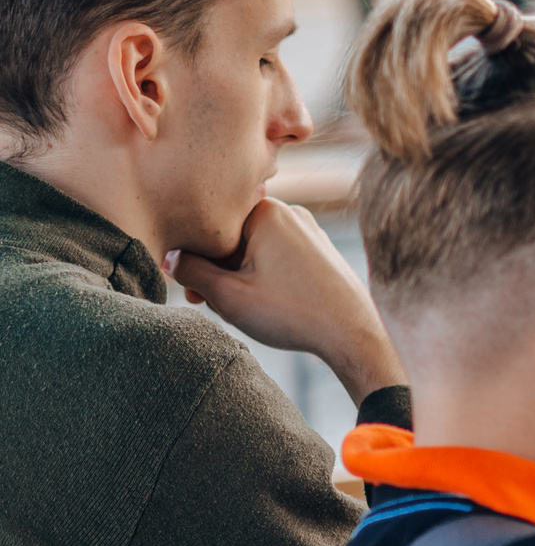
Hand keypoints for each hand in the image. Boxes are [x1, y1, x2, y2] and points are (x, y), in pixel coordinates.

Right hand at [170, 199, 403, 402]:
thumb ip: (190, 271)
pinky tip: (265, 303)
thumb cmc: (293, 313)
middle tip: (211, 303)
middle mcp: (289, 212)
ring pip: (251, 250)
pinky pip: (274, 257)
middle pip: (230, 237)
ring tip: (241, 307)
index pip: (209, 226)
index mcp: (266, 211)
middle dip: (216, 270)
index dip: (195, 259)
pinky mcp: (317, 249)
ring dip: (237, 276)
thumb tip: (169, 256)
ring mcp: (307, 230)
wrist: (354, 333)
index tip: (193, 290)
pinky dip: (261, 277)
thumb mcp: (228, 295)